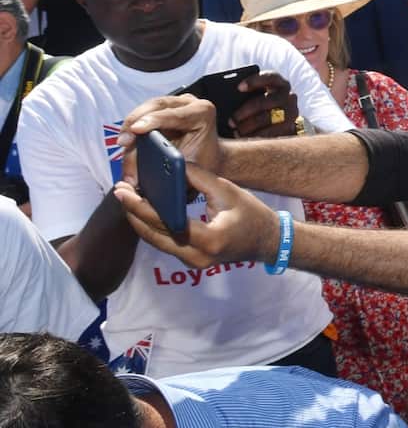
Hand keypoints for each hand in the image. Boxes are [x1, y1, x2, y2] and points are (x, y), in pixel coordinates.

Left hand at [114, 160, 279, 267]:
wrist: (268, 241)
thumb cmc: (252, 214)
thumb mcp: (227, 190)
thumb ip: (196, 178)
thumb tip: (169, 164)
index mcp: (209, 238)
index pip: (166, 223)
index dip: (141, 206)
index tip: (123, 190)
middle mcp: (198, 256)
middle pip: (154, 235)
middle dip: (133, 213)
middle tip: (119, 191)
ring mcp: (194, 262)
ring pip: (156, 242)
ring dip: (140, 221)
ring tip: (127, 199)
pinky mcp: (192, 261)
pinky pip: (165, 244)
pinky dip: (152, 228)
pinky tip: (144, 211)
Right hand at [121, 94, 224, 173]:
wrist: (208, 159)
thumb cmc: (205, 163)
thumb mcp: (197, 166)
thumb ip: (179, 165)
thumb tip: (157, 171)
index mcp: (203, 112)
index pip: (175, 114)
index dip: (153, 121)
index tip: (136, 130)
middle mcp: (187, 104)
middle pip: (155, 107)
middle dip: (135, 123)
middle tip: (124, 142)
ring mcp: (172, 104)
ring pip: (144, 110)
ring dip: (129, 128)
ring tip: (123, 147)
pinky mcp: (159, 109)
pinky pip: (141, 116)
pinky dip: (131, 130)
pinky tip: (125, 144)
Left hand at [229, 71, 299, 138]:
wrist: (282, 118)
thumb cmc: (261, 103)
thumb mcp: (256, 94)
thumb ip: (244, 93)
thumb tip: (222, 99)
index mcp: (279, 82)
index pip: (269, 77)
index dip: (254, 81)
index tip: (238, 88)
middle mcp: (289, 96)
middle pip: (266, 101)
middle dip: (245, 111)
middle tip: (231, 121)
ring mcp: (292, 112)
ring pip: (268, 119)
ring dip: (249, 126)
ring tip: (236, 132)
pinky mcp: (291, 127)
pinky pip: (273, 133)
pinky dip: (258, 137)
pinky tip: (245, 139)